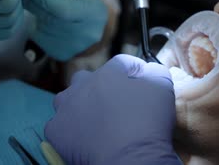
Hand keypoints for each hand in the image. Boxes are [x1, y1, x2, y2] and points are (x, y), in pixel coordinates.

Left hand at [22, 0, 107, 60]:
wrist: (94, 28)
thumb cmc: (83, 4)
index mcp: (93, 14)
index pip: (63, 8)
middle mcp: (85, 34)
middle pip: (51, 19)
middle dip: (34, 3)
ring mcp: (73, 47)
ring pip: (43, 28)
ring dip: (35, 14)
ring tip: (37, 5)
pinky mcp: (61, 53)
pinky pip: (40, 38)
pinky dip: (37, 26)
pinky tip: (42, 20)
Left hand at [45, 55, 180, 164]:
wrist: (128, 158)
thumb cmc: (146, 122)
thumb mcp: (162, 88)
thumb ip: (155, 71)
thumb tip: (148, 70)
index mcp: (107, 73)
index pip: (121, 62)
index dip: (133, 70)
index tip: (142, 80)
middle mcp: (82, 85)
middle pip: (89, 78)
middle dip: (100, 85)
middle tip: (115, 103)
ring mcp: (65, 107)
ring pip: (68, 98)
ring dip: (79, 104)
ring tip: (94, 120)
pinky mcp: (56, 130)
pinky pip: (60, 124)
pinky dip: (70, 129)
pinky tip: (83, 137)